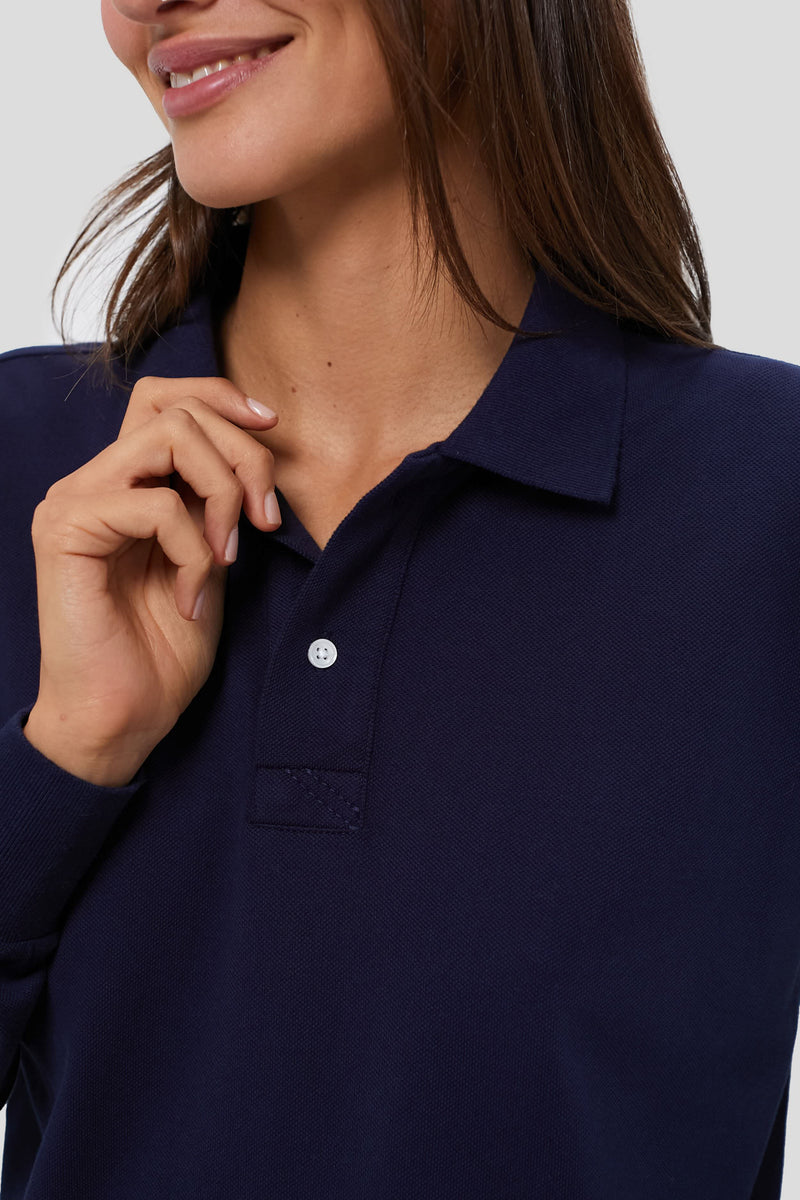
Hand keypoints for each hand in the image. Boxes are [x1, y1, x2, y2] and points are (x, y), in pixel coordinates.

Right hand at [23, 376, 280, 785]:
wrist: (125, 717)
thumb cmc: (164, 649)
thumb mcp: (211, 557)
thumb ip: (217, 500)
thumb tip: (258, 447)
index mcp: (124, 483)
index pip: (165, 397)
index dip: (222, 397)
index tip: (273, 429)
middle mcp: (93, 481)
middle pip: (178, 410)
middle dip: (243, 457)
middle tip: (266, 520)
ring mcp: (74, 500)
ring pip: (168, 437)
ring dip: (221, 494)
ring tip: (228, 557)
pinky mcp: (65, 529)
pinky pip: (155, 505)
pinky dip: (193, 550)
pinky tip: (192, 595)